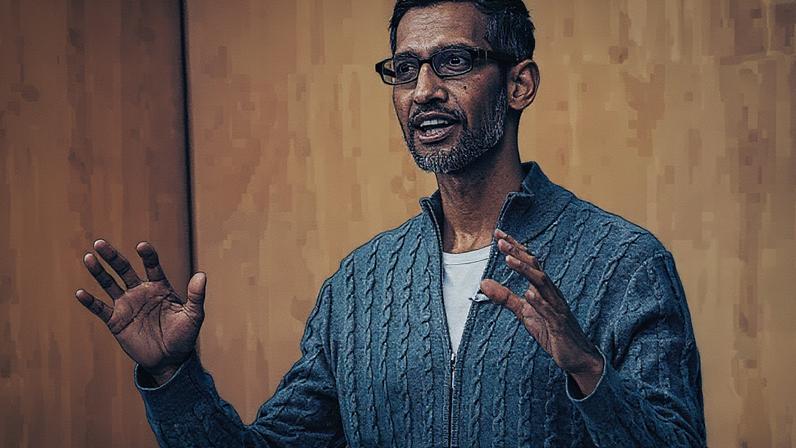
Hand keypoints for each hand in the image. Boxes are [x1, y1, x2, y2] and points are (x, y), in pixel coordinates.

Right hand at [75, 239, 205, 384]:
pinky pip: (100, 309)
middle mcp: (141, 292)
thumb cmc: (184, 336)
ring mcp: (127, 305)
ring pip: (109, 284)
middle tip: (100, 243)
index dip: (147, 255)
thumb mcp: (193, 316)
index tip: (142, 246)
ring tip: (88, 258)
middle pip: (124, 269)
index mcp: (160, 287)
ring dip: (98, 272)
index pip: (152, 266)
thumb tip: (202, 275)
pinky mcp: (116, 321)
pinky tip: (80, 293)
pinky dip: (90, 302)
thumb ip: (196, 296)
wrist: (170, 360)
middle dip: (113, 257)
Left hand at [480, 229, 603, 395]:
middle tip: (501, 241)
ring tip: (509, 260)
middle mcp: (552, 293)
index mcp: (543, 289)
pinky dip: (539, 302)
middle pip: (535, 267)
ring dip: (526, 271)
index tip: (499, 234)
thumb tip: (483, 282)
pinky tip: (529, 294)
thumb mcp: (524, 313)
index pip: (529, 262)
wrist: (577, 357)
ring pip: (542, 284)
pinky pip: (550, 312)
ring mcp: (557, 308)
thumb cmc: (551, 332)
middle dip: (518, 253)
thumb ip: (505, 297)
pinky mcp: (559, 326)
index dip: (515, 248)